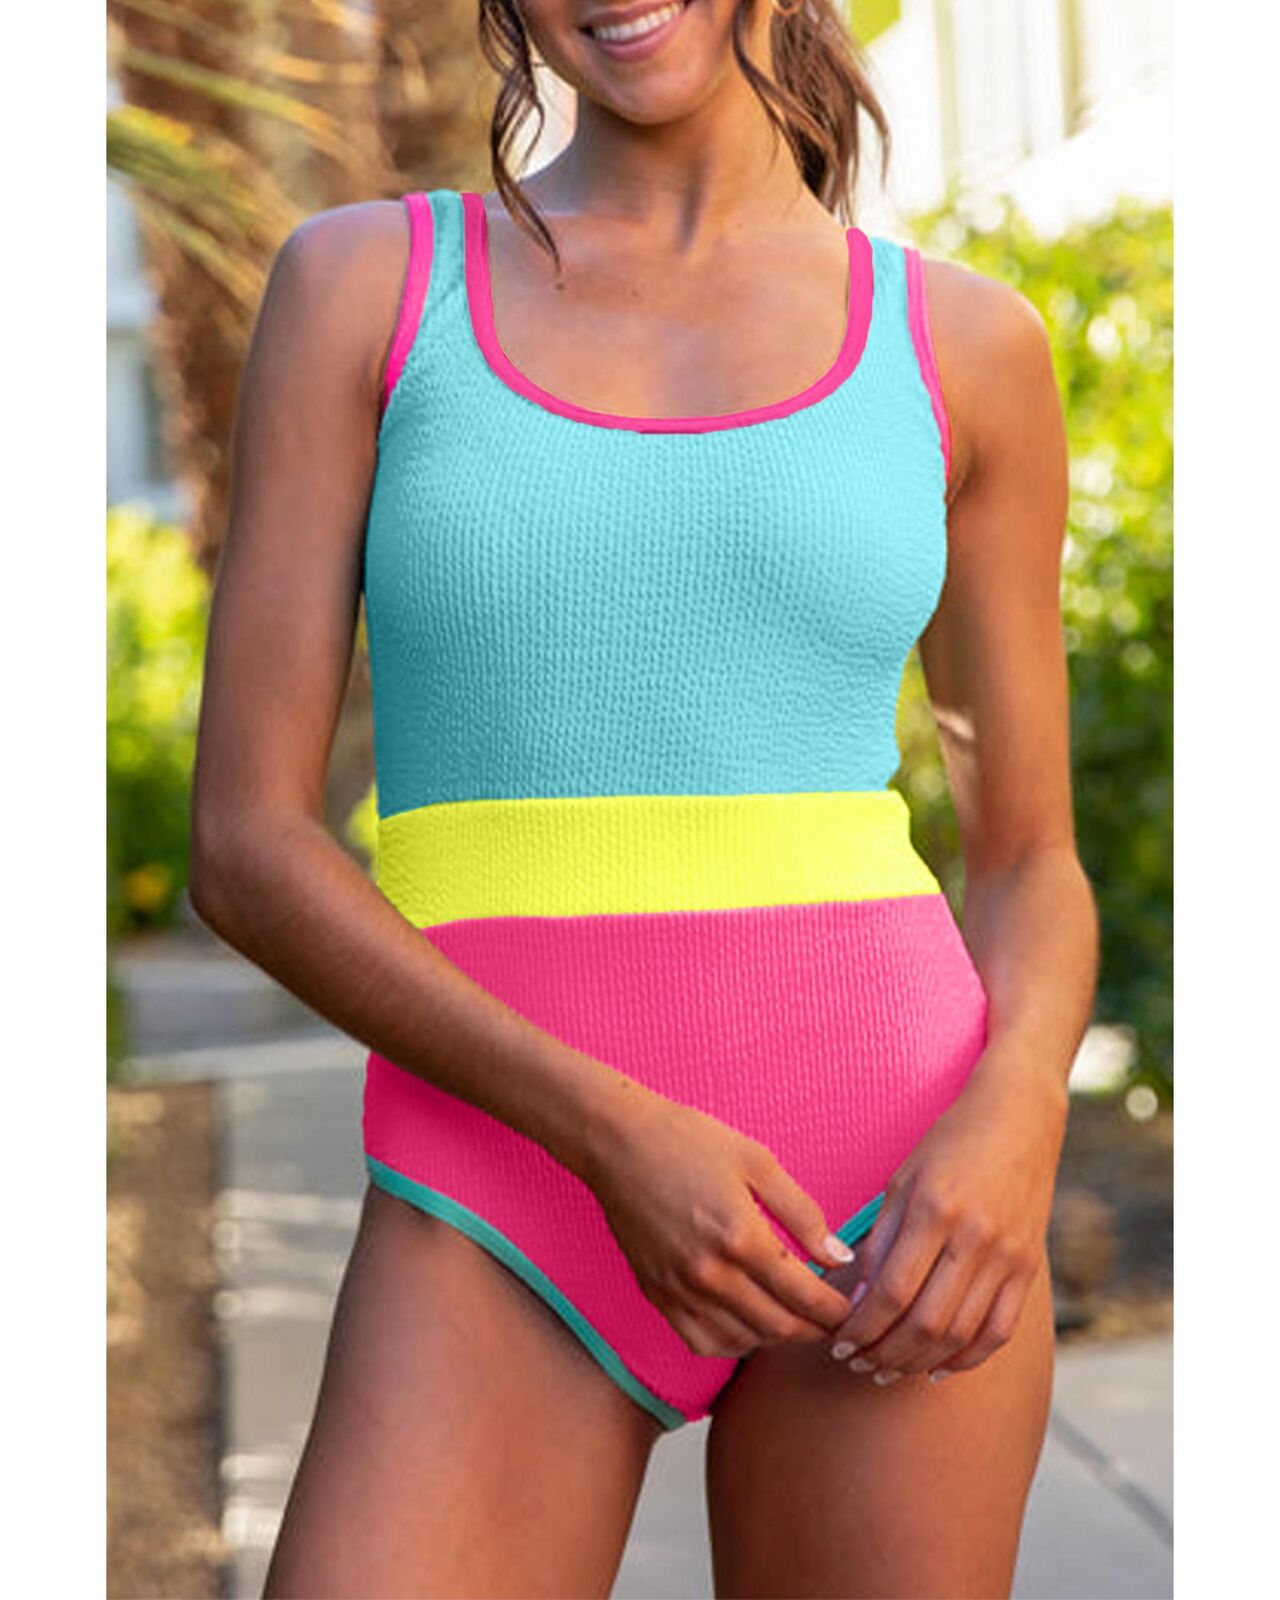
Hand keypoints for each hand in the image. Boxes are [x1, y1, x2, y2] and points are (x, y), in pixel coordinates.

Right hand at [583, 1089, 854, 1358]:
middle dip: (815, 1329)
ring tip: (797, 1321)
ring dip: (778, 1338)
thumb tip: (839, 1257)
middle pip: (779, 1326)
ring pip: (744, 1340)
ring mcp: (680, 1290)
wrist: (618, 1144)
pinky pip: (702, 1342)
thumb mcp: (758, 1162)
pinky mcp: (657, 1295)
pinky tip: (749, 1326)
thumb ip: (802, 1213)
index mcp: (742, 1237)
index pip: (804, 1294)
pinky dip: (734, 1343)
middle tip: (834, 1320)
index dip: (836, 1310)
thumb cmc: (690, 1142)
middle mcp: (711, 1273)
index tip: (853, 1308)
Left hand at [826, 1061, 1067, 1382]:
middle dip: (885, 1352)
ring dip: (919, 1361)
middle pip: (925, 1322)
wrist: (1020, 1117)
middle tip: (859, 1363)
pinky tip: (937, 1368)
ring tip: (888, 1369)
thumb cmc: (951, 1142)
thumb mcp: (903, 1179)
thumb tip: (857, 1298)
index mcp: (934, 1210)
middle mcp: (974, 1237)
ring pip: (960, 1334)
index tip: (838, 1341)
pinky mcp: (1030, 1268)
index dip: (862, 1327)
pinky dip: (967, 1358)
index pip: (891, 1291)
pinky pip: (999, 1331)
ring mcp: (1008, 1256)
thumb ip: (881, 1239)